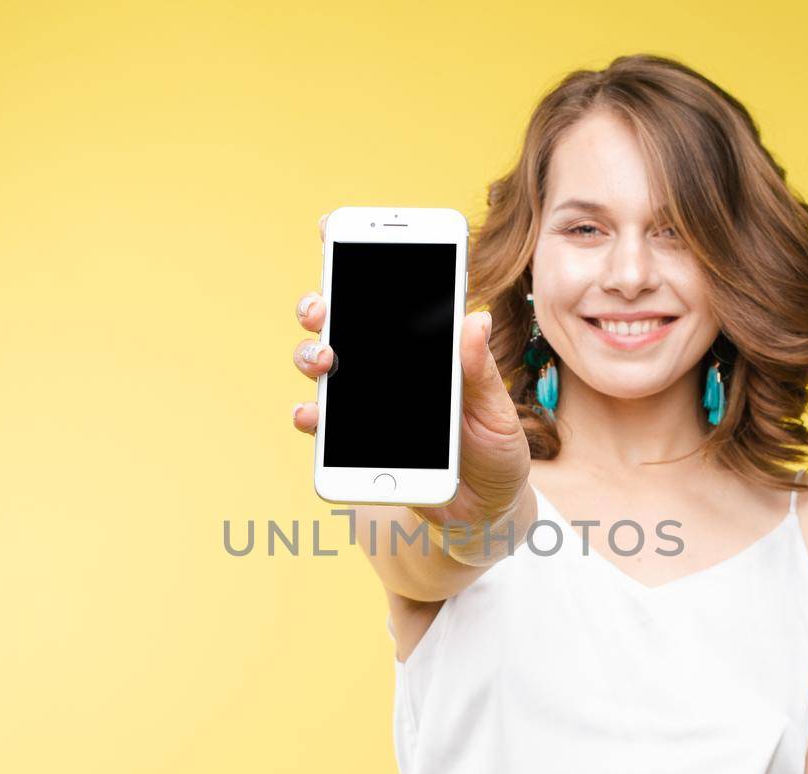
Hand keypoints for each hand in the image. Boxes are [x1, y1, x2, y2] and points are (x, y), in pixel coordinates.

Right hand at [291, 212, 531, 533]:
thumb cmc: (497, 452)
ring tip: (324, 359)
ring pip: (322, 364)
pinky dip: (311, 416)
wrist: (486, 510)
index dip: (357, 257)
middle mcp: (389, 366)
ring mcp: (367, 402)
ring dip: (311, 353)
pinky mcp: (357, 443)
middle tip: (322, 307)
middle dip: (321, 306)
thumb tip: (475, 319)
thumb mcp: (497, 412)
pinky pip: (323, 424)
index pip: (390, 294)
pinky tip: (312, 414)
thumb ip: (479, 372)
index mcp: (426, 347)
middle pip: (340, 321)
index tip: (332, 228)